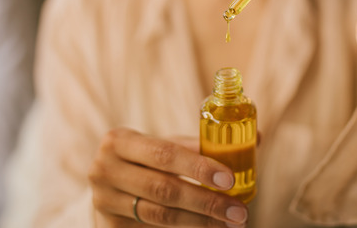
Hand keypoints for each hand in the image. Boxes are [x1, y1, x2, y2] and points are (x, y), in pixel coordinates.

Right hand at [88, 128, 248, 226]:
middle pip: (164, 189)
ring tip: (229, 223)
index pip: (164, 153)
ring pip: (160, 216)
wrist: (108, 186)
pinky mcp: (107, 227)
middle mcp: (104, 169)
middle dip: (206, 202)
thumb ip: (201, 144)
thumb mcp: (164, 147)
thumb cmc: (145, 161)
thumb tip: (254, 138)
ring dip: (200, 222)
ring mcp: (103, 201)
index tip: (229, 178)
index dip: (198, 167)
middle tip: (239, 211)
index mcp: (119, 141)